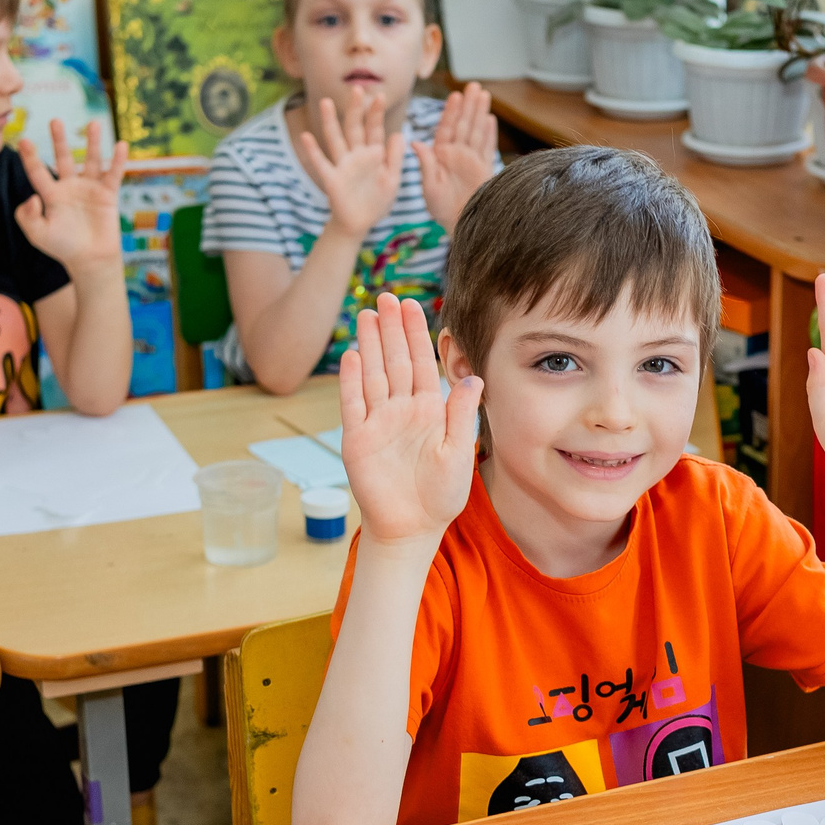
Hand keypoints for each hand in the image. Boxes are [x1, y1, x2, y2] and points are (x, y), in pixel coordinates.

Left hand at [16, 118, 126, 274]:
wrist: (90, 260)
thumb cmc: (62, 248)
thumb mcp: (37, 234)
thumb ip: (27, 217)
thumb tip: (32, 197)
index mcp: (51, 195)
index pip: (38, 172)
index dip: (30, 157)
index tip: (23, 140)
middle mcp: (69, 187)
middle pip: (63, 158)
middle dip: (59, 140)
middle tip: (55, 120)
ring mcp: (89, 189)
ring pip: (90, 160)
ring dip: (92, 142)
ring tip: (93, 123)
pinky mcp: (107, 194)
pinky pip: (113, 174)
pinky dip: (118, 160)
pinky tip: (121, 145)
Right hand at [296, 94, 402, 238]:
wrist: (361, 223)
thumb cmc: (377, 200)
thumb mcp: (393, 179)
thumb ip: (395, 158)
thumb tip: (399, 134)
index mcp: (372, 154)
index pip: (374, 129)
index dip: (376, 114)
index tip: (380, 95)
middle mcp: (355, 155)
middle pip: (354, 128)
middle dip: (355, 109)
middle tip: (356, 88)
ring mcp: (342, 165)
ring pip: (335, 139)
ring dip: (330, 121)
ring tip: (326, 102)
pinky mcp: (332, 179)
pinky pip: (321, 163)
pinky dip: (313, 151)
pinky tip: (306, 136)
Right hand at [337, 294, 481, 547]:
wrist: (411, 528)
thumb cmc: (439, 495)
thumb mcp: (459, 452)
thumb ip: (462, 414)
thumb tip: (473, 377)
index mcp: (428, 410)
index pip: (422, 363)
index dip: (416, 333)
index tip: (412, 305)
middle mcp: (401, 410)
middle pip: (395, 360)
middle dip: (390, 328)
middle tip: (386, 296)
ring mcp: (377, 422)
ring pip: (373, 374)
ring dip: (370, 344)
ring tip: (366, 314)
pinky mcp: (357, 439)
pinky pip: (353, 403)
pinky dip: (351, 380)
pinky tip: (352, 355)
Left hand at [415, 83, 498, 230]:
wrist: (463, 226)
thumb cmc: (442, 211)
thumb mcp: (429, 187)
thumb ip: (425, 164)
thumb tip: (415, 143)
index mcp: (441, 156)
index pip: (447, 128)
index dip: (451, 111)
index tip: (455, 95)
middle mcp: (456, 155)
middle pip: (463, 124)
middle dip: (468, 105)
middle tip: (473, 86)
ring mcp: (472, 161)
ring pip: (476, 131)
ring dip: (480, 113)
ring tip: (483, 94)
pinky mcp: (485, 169)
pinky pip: (487, 147)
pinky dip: (489, 134)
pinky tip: (491, 119)